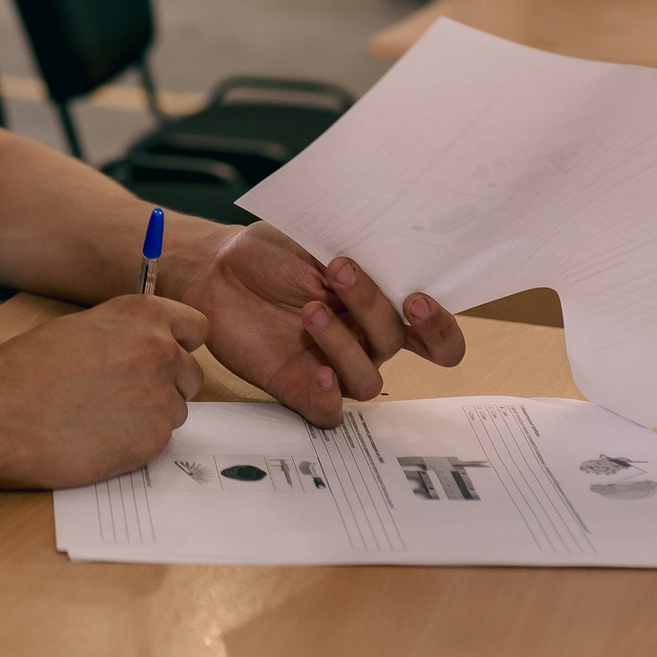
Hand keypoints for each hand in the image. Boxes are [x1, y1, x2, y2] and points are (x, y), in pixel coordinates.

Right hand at [0, 294, 206, 488]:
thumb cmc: (23, 371)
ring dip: (150, 417)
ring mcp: (160, 397)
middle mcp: (160, 350)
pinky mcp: (152, 441)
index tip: (160, 356)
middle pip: (191, 374)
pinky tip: (97, 438)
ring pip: (177, 411)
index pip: (197, 327)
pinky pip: (159, 442)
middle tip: (120, 395)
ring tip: (100, 417)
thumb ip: (124, 334)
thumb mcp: (80, 329)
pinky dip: (135, 444)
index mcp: (142, 314)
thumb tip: (147, 347)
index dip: (178, 344)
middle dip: (166, 385)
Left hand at [181, 223, 462, 427]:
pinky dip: (329, 396)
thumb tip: (379, 261)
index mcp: (381, 306)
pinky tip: (318, 371)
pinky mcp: (300, 388)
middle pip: (395, 342)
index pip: (434, 334)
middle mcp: (365, 341)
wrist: (217, 270)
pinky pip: (328, 412)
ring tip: (310, 308)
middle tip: (345, 276)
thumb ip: (350, 260)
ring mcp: (334, 367)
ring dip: (343, 342)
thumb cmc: (272, 255)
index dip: (440, 326)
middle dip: (375, 308)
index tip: (418, 297)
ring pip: (365, 377)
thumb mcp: (314, 244)